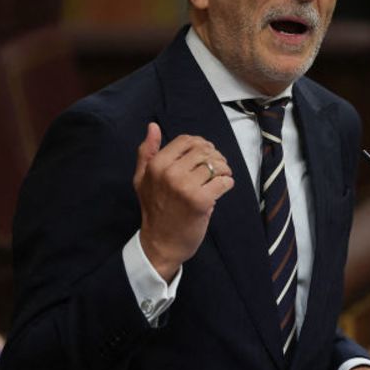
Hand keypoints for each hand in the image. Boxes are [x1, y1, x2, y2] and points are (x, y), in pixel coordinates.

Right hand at [133, 122, 234, 280]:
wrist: (161, 242)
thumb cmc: (154, 209)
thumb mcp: (142, 179)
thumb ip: (147, 152)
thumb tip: (152, 127)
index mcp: (157, 164)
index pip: (187, 141)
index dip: (202, 145)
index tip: (206, 155)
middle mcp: (170, 172)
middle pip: (205, 150)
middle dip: (215, 157)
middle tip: (217, 168)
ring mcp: (186, 187)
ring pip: (217, 165)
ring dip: (224, 170)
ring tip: (220, 178)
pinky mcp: (201, 201)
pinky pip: (225, 181)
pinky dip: (228, 183)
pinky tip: (221, 189)